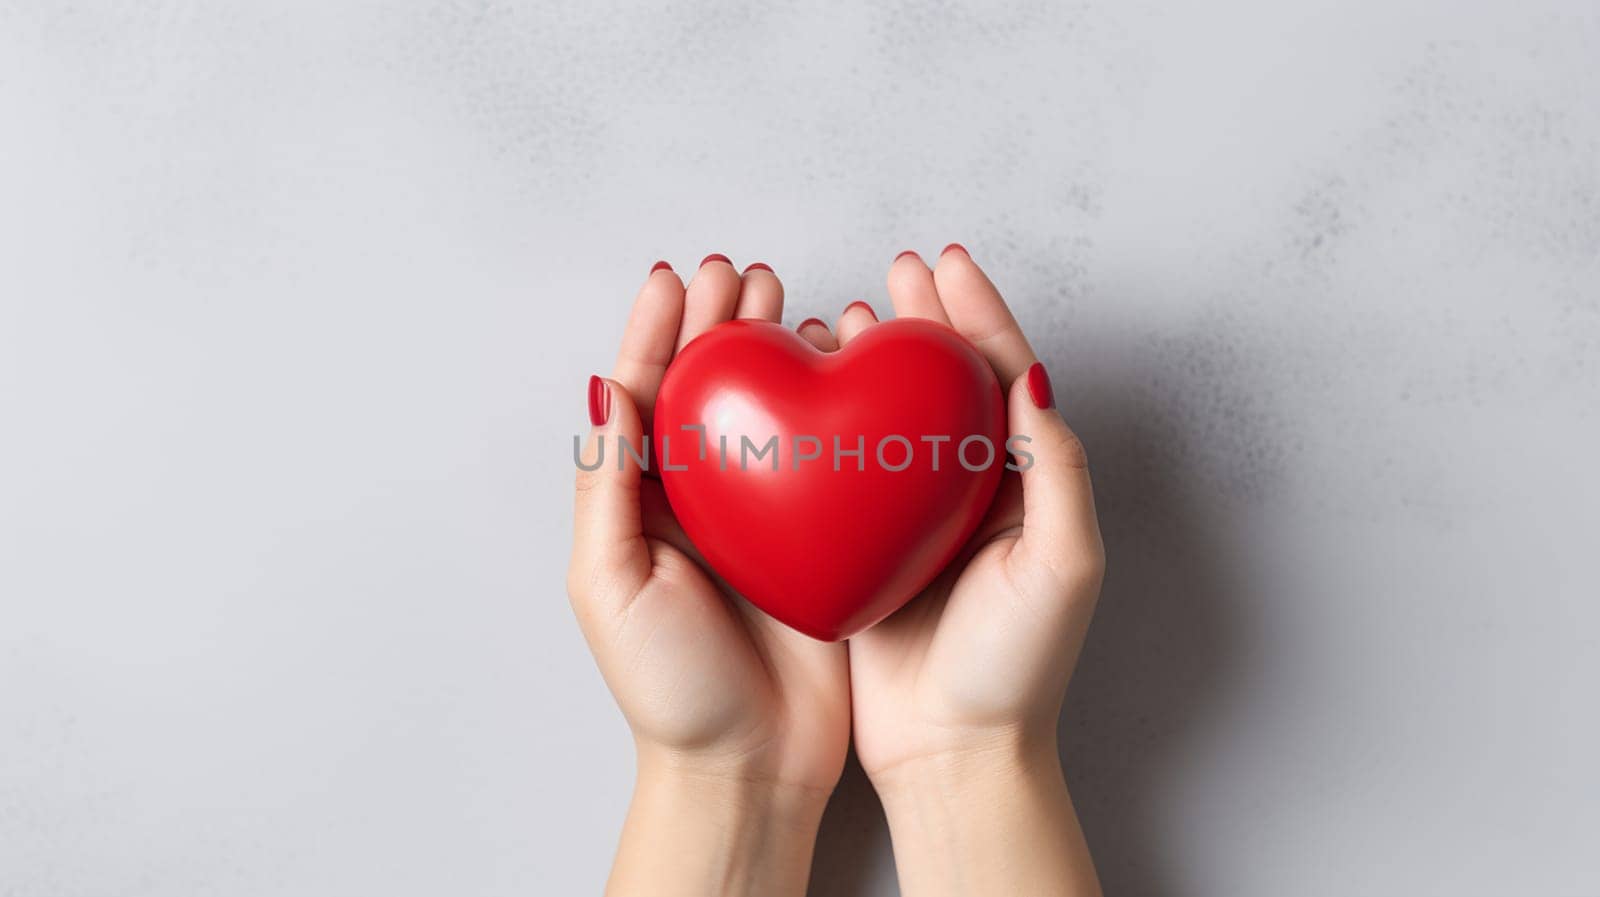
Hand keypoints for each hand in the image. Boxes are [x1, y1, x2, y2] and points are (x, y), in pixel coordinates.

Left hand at [568, 256, 849, 896]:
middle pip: (709, 390)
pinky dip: (830, 408)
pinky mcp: (819, 539)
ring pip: (768, 411)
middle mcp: (701, 500)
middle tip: (743, 276)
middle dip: (720, 327)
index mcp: (642, 505)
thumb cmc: (668, 689)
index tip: (681, 277)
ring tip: (788, 301)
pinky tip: (842, 371)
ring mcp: (763, 516)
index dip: (660, 332)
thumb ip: (608, 486)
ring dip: (774, 353)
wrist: (746, 767)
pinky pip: (824, 458)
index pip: (648, 396)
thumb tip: (610, 387)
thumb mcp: (610, 585)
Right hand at [804, 245, 1105, 895]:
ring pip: (892, 416)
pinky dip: (828, 421)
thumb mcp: (1061, 564)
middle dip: (926, 321)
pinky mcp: (863, 547)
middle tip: (897, 271)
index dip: (978, 314)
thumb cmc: (1017, 667)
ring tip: (845, 313)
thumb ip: (1054, 467)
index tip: (945, 265)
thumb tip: (1031, 374)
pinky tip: (805, 393)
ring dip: (874, 362)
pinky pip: (846, 467)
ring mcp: (913, 518)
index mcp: (1023, 486)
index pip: (1002, 377)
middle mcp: (970, 493)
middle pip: (946, 384)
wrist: (955, 753)